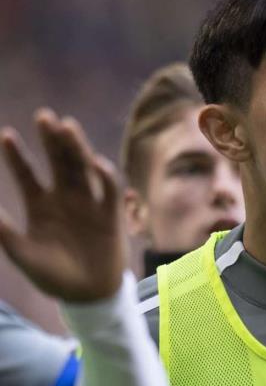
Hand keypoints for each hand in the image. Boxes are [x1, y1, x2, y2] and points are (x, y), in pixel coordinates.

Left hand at [0, 109, 125, 302]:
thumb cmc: (53, 276)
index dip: (17, 155)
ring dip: (76, 148)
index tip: (6, 135)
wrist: (87, 295)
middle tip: (44, 116)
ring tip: (67, 126)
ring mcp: (88, 204)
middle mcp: (65, 198)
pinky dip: (104, 176)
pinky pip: (108, 191)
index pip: (27, 174)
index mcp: (41, 205)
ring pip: (82, 168)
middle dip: (51, 140)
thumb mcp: (22, 254)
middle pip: (58, 162)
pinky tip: (94, 162)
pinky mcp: (109, 214)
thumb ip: (3, 232)